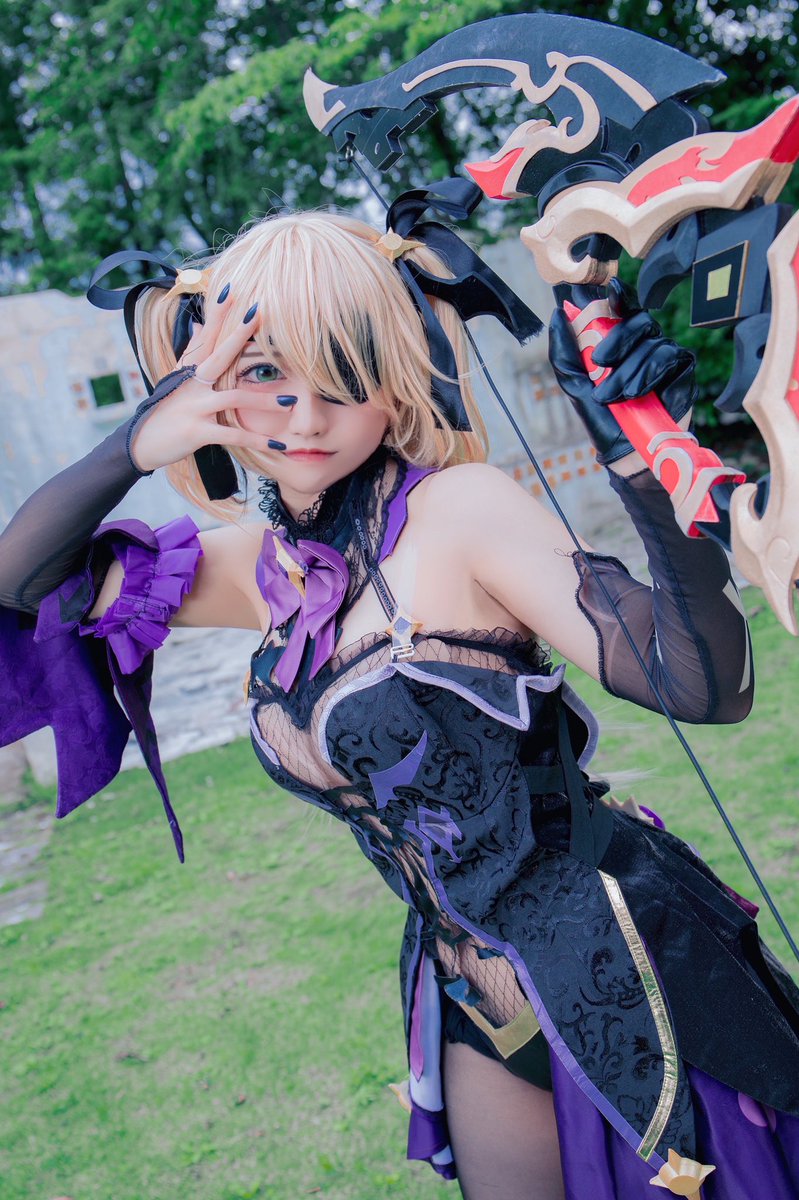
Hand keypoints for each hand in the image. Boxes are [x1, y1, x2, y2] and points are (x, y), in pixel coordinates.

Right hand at [125, 289, 268, 473]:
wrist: (140, 444)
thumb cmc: (162, 411)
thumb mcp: (174, 380)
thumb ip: (190, 354)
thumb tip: (197, 325)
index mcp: (188, 370)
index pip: (205, 336)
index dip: (217, 313)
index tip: (230, 289)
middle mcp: (191, 384)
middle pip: (218, 354)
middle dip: (239, 334)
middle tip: (259, 313)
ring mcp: (194, 407)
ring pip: (234, 398)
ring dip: (264, 401)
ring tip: (290, 402)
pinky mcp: (198, 432)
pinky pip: (234, 435)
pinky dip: (258, 441)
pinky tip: (279, 446)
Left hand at [548, 279, 696, 465]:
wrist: (625, 451)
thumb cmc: (601, 418)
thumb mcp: (575, 383)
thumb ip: (565, 351)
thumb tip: (557, 315)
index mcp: (620, 341)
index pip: (622, 307)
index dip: (619, 295)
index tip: (611, 290)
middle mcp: (644, 343)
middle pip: (638, 320)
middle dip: (617, 340)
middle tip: (600, 364)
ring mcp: (665, 355)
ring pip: (651, 342)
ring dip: (628, 370)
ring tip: (615, 396)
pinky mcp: (682, 369)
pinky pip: (668, 357)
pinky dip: (649, 374)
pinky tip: (637, 393)